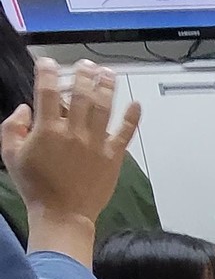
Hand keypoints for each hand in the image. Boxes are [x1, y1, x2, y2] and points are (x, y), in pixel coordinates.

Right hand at [1, 59, 140, 260]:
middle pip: (82, 94)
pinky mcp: (113, 157)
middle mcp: (74, 132)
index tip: (48, 62)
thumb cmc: (35, 187)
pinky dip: (132, 118)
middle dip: (84, 74)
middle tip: (86, 64)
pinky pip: (125, 134)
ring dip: (108, 87)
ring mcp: (96, 143)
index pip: (48, 91)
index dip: (48, 72)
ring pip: (105, 107)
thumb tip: (25, 108)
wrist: (62, 215)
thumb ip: (12, 128)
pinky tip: (137, 104)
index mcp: (48, 130)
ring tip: (109, 73)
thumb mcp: (11, 156)